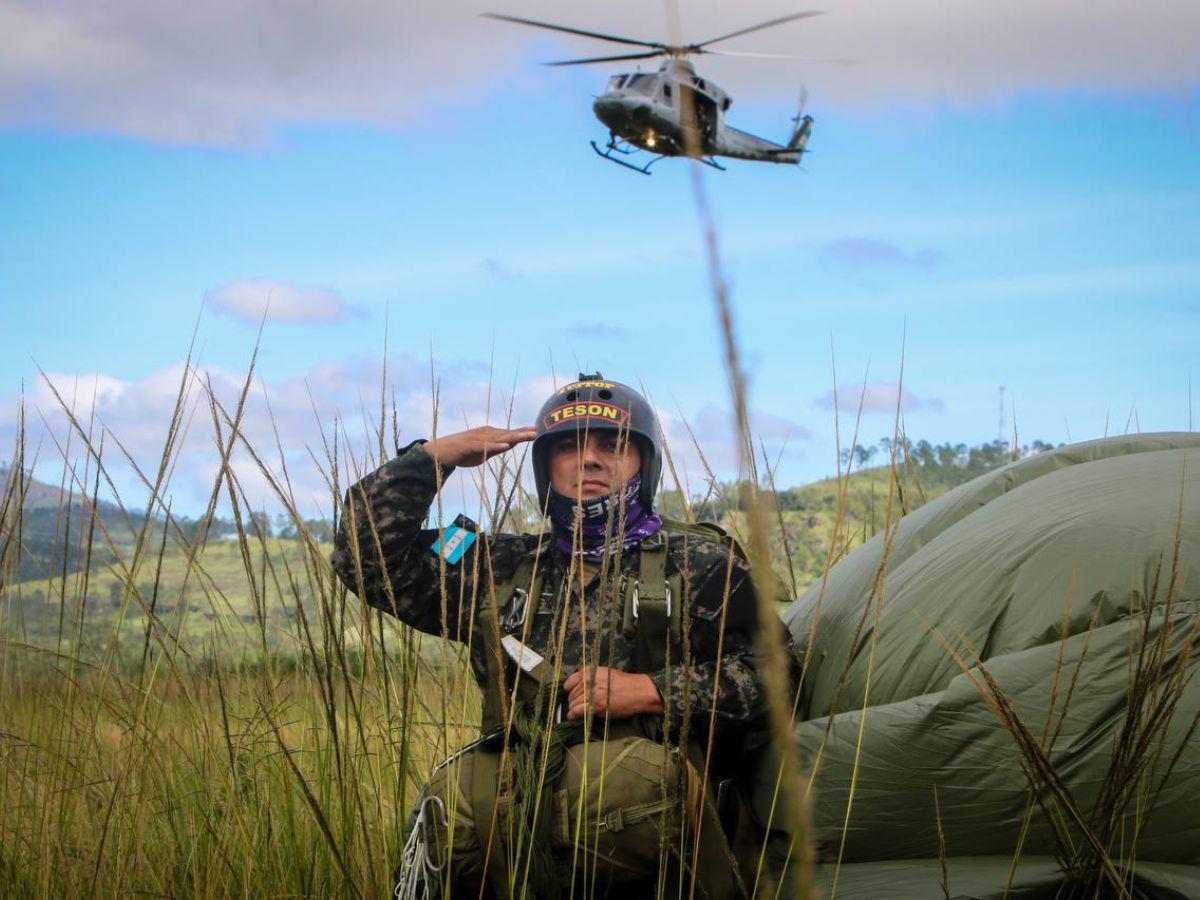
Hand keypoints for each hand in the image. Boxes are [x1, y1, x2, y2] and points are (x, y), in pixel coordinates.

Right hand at [422, 426, 536, 467]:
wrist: (441, 452)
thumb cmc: (463, 452)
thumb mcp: (483, 452)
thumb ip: (496, 448)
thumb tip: (509, 446)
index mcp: (490, 435)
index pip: (509, 434)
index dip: (523, 433)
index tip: (537, 431)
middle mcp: (486, 434)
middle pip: (508, 434)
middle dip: (523, 433)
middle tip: (537, 431)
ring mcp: (478, 439)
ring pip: (499, 438)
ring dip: (514, 437)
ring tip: (528, 436)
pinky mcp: (470, 445)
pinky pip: (485, 446)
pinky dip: (496, 446)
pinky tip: (506, 446)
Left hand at [563, 665, 663, 720]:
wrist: (639, 691)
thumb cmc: (624, 683)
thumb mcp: (605, 673)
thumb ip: (591, 677)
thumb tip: (578, 687)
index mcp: (591, 671)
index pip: (570, 682)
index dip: (571, 690)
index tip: (574, 695)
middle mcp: (589, 680)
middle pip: (571, 694)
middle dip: (573, 701)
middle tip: (579, 706)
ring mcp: (592, 693)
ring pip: (572, 703)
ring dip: (574, 709)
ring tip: (577, 712)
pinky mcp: (596, 705)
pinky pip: (576, 711)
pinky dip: (573, 715)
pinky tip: (574, 717)